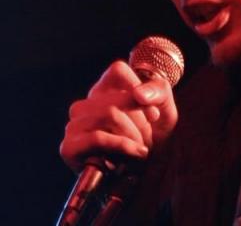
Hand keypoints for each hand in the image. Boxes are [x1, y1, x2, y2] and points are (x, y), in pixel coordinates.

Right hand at [59, 60, 177, 172]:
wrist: (147, 176)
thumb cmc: (155, 136)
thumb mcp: (164, 108)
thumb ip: (157, 91)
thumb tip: (139, 94)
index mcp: (104, 88)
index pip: (117, 70)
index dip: (139, 91)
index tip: (153, 114)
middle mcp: (85, 103)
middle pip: (117, 98)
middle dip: (140, 121)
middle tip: (148, 139)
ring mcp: (74, 124)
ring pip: (109, 114)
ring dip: (133, 136)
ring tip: (140, 149)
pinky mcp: (69, 146)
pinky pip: (97, 137)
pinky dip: (121, 146)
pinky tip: (132, 155)